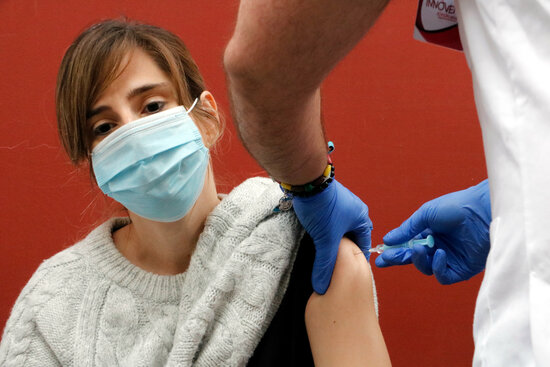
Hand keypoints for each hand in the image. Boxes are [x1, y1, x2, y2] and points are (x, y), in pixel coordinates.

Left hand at [292, 179, 371, 293]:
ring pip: (340, 228)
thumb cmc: (322, 207)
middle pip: (352, 237)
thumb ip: (325, 264)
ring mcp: (341, 203)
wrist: (305, 180)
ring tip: (325, 252)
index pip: (363, 246)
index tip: (347, 274)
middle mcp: (355, 210)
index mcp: (362, 218)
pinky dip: (326, 230)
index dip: (355, 261)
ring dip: (334, 239)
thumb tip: (322, 286)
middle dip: (344, 251)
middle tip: (335, 266)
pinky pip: (331, 220)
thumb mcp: (325, 240)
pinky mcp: (328, 200)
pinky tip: (317, 236)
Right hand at [376, 180, 490, 283]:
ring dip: (420, 261)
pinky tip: (440, 254)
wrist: (483, 210)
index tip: (380, 257)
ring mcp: (450, 259)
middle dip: (399, 259)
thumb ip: (407, 229)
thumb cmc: (456, 206)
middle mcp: (438, 247)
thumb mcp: (426, 214)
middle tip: (388, 259)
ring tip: (422, 249)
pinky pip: (443, 276)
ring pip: (426, 268)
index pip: (407, 246)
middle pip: (414, 259)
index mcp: (429, 233)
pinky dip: (438, 268)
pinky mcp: (462, 269)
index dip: (393, 252)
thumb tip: (388, 240)